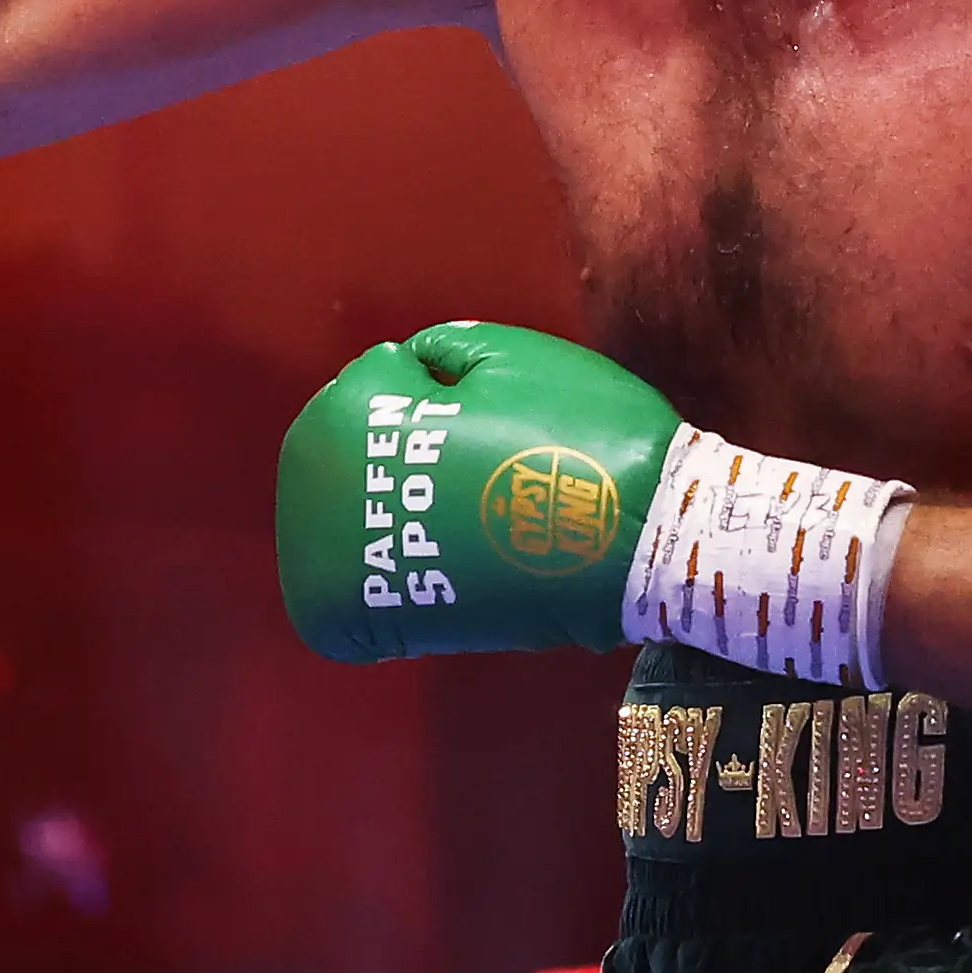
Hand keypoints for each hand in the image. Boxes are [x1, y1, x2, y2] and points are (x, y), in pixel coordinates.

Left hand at [274, 323, 908, 686]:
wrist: (645, 537)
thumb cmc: (582, 432)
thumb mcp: (510, 354)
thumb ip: (440, 352)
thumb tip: (409, 375)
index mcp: (348, 416)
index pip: (361, 391)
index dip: (416, 393)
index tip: (465, 409)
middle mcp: (326, 490)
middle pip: (330, 460)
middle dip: (381, 453)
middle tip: (453, 462)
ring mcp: (352, 561)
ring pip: (325, 536)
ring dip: (366, 521)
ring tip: (439, 514)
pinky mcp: (385, 620)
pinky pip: (340, 609)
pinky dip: (365, 593)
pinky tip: (416, 571)